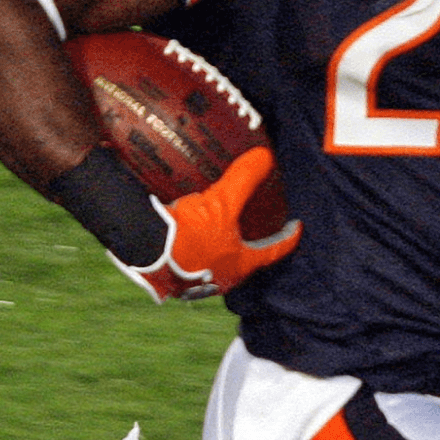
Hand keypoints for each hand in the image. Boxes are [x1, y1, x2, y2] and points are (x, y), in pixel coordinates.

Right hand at [109, 147, 301, 301]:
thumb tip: (266, 157)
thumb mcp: (221, 202)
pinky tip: (192, 233)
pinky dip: (201, 246)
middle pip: (246, 259)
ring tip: (224, 227)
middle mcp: (222, 278)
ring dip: (224, 246)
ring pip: (220, 262)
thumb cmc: (188, 234)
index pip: (274, 251)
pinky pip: (196, 260)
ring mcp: (197, 282)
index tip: (296, 227)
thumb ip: (245, 179)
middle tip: (258, 226)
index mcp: (240, 265)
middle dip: (253, 243)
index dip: (288, 238)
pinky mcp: (175, 276)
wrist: (143, 250)